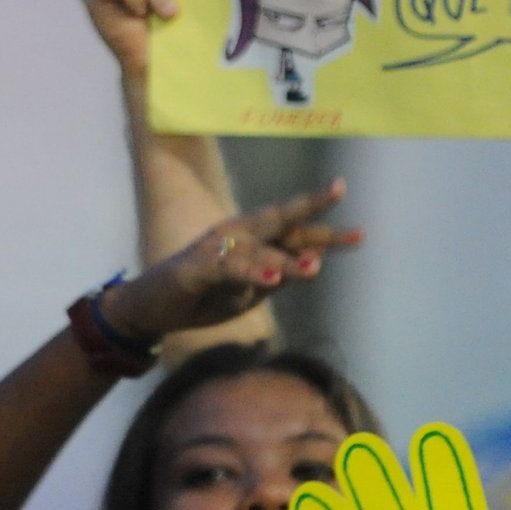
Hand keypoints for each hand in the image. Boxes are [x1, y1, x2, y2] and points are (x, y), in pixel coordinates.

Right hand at [102, 181, 359, 340]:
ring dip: (287, 259)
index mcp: (251, 240)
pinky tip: (272, 279)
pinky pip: (228, 269)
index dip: (326, 229)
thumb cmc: (202, 296)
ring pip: (258, 249)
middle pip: (280, 221)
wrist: (150, 308)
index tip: (360, 232)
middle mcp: (236, 235)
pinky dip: (250, 273)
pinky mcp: (196, 269)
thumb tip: (311, 264)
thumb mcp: (247, 291)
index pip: (294, 231)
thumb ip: (276, 277)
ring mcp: (216, 249)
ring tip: (315, 267)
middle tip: (342, 201)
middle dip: (311, 211)